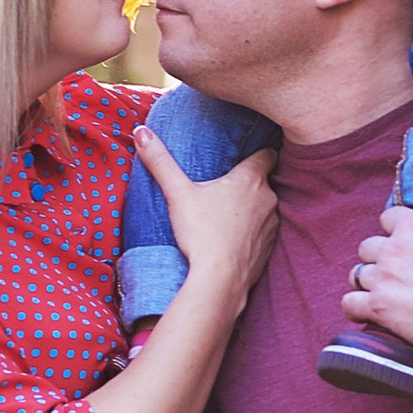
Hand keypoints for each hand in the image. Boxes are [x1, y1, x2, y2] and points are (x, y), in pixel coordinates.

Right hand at [137, 122, 276, 306]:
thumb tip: (141, 132)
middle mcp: (269, 199)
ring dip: (252, 209)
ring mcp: (272, 225)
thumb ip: (160, 161)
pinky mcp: (269, 249)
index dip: (258, 151)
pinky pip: (263, 234)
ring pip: (265, 208)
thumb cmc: (201, 233)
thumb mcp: (177, 193)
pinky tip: (232, 239)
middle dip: (249, 183)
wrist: (219, 280)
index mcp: (251, 179)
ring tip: (227, 215)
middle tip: (226, 186)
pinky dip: (252, 233)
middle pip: (264, 182)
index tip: (245, 154)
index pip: (267, 153)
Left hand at [343, 203, 412, 362]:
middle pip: (367, 246)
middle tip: (395, 273)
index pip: (389, 217)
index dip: (396, 230)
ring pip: (356, 274)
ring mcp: (385, 278)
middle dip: (379, 258)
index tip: (404, 243)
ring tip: (381, 293)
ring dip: (366, 283)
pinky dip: (355, 309)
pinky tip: (366, 313)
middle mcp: (395, 248)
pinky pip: (349, 304)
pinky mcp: (380, 308)